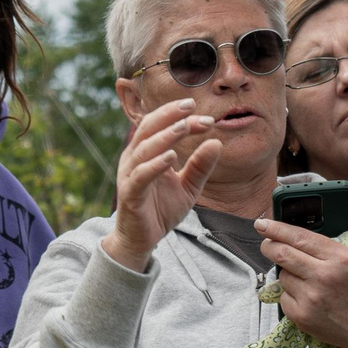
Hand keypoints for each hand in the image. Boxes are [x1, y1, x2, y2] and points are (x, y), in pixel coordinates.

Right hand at [105, 98, 221, 271]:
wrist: (141, 240)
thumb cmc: (161, 210)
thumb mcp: (188, 187)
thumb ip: (200, 166)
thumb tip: (216, 141)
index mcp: (146, 153)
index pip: (161, 126)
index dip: (181, 118)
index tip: (206, 117)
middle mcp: (135, 159)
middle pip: (149, 128)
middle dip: (170, 116)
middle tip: (190, 106)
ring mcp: (130, 176)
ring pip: (144, 149)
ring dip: (164, 136)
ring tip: (183, 127)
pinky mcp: (130, 195)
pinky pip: (141, 176)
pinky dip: (155, 165)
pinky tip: (171, 157)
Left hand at [255, 207, 347, 347]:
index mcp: (341, 259)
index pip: (300, 237)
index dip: (277, 228)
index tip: (264, 223)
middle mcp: (323, 277)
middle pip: (282, 254)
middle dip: (268, 244)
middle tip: (266, 241)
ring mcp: (311, 299)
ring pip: (282, 275)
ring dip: (285, 271)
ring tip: (300, 273)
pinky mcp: (302, 317)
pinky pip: (283, 297)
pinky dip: (289, 293)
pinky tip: (304, 293)